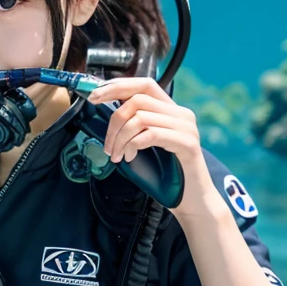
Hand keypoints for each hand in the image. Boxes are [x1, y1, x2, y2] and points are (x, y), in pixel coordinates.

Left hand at [88, 77, 223, 222]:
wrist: (191, 201)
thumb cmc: (165, 176)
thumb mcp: (145, 145)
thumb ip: (133, 127)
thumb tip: (104, 115)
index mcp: (171, 110)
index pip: (144, 84)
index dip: (117, 87)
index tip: (94, 97)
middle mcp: (181, 114)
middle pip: (137, 100)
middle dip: (114, 121)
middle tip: (107, 146)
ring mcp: (186, 127)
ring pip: (140, 117)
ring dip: (120, 138)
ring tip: (117, 156)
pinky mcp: (187, 143)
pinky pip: (151, 134)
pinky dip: (133, 145)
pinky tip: (130, 158)